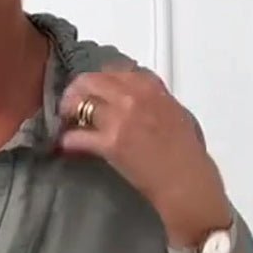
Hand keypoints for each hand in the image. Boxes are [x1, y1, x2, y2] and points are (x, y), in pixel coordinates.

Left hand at [59, 68, 230, 245]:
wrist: (187, 182)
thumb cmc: (186, 154)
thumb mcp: (173, 113)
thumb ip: (150, 101)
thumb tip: (129, 102)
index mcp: (151, 86)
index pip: (112, 70)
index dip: (97, 83)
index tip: (91, 93)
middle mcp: (134, 95)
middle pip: (90, 81)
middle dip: (75, 93)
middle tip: (69, 108)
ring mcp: (121, 118)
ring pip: (79, 102)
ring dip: (67, 113)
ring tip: (66, 125)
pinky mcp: (110, 144)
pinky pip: (77, 136)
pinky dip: (67, 141)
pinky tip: (66, 146)